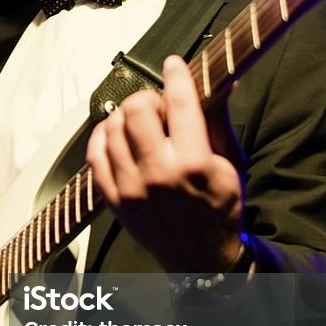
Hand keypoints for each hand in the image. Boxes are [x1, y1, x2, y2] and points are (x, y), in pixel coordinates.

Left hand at [85, 54, 243, 272]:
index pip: (179, 102)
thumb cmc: (220, 210)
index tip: (174, 65)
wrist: (201, 260)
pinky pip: (94, 154)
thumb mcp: (231, 165)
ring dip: (125, 116)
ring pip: (112, 127)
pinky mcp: (114, 200)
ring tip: (140, 123)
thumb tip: (223, 81)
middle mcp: (159, 174)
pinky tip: (116, 136)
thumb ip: (219, 121)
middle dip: (148, 98)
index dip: (176, 75)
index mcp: (194, 163)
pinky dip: (103, 137)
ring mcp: (131, 189)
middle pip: (136, 108)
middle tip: (158, 106)